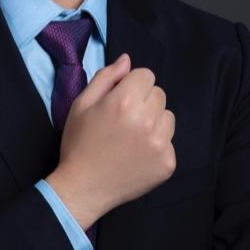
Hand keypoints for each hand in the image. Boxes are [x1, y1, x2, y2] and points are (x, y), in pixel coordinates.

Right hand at [47, 52, 175, 227]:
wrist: (83, 188)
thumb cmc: (79, 143)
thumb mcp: (82, 104)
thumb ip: (106, 77)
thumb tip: (128, 60)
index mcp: (125, 101)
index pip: (146, 75)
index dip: (132, 85)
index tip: (120, 100)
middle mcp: (147, 120)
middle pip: (159, 94)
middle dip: (144, 101)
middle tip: (124, 120)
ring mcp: (161, 144)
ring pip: (168, 117)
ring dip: (154, 121)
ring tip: (132, 137)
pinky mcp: (168, 163)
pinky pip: (170, 142)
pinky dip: (157, 145)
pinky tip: (137, 154)